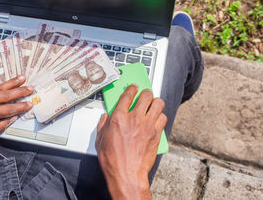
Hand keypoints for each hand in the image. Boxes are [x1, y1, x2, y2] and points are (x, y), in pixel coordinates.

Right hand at [95, 84, 166, 199]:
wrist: (126, 174)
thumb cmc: (113, 160)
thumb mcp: (100, 140)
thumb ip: (103, 125)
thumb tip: (105, 118)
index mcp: (118, 118)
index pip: (127, 95)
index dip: (131, 89)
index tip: (133, 88)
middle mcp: (134, 119)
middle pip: (146, 95)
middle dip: (145, 93)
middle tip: (144, 95)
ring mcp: (147, 126)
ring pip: (158, 103)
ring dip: (155, 102)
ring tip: (152, 104)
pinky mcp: (156, 134)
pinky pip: (163, 117)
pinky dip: (160, 116)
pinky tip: (156, 118)